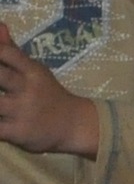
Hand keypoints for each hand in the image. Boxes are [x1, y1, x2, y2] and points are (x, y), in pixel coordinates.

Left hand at [0, 24, 99, 155]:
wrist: (75, 126)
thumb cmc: (49, 95)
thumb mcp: (35, 71)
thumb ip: (12, 51)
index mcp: (32, 72)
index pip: (6, 53)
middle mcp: (29, 90)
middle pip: (0, 76)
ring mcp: (24, 112)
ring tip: (0, 102)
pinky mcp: (19, 133)